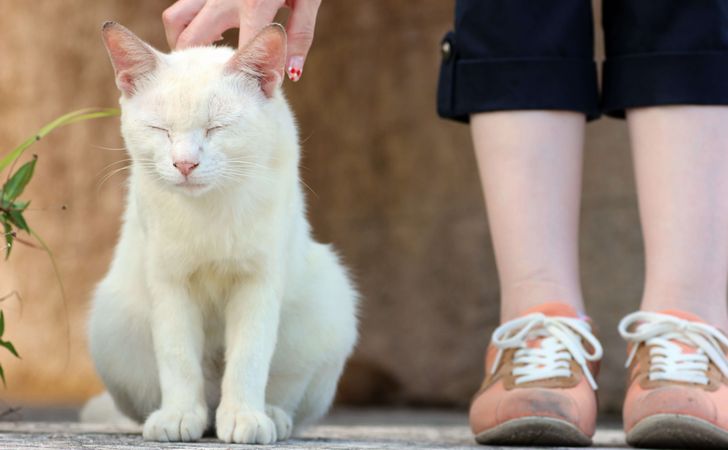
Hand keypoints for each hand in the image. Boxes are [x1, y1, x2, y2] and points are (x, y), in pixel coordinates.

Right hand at [162, 0, 320, 80]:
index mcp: (252, 5)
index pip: (238, 55)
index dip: (240, 80)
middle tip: (213, 84)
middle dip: (197, 68)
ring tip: (206, 60)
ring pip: (176, 21)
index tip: (245, 96)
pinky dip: (188, 26)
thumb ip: (300, 37)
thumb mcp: (308, 2)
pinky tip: (211, 36)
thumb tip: (290, 75)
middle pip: (191, 41)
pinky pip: (182, 7)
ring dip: (185, 45)